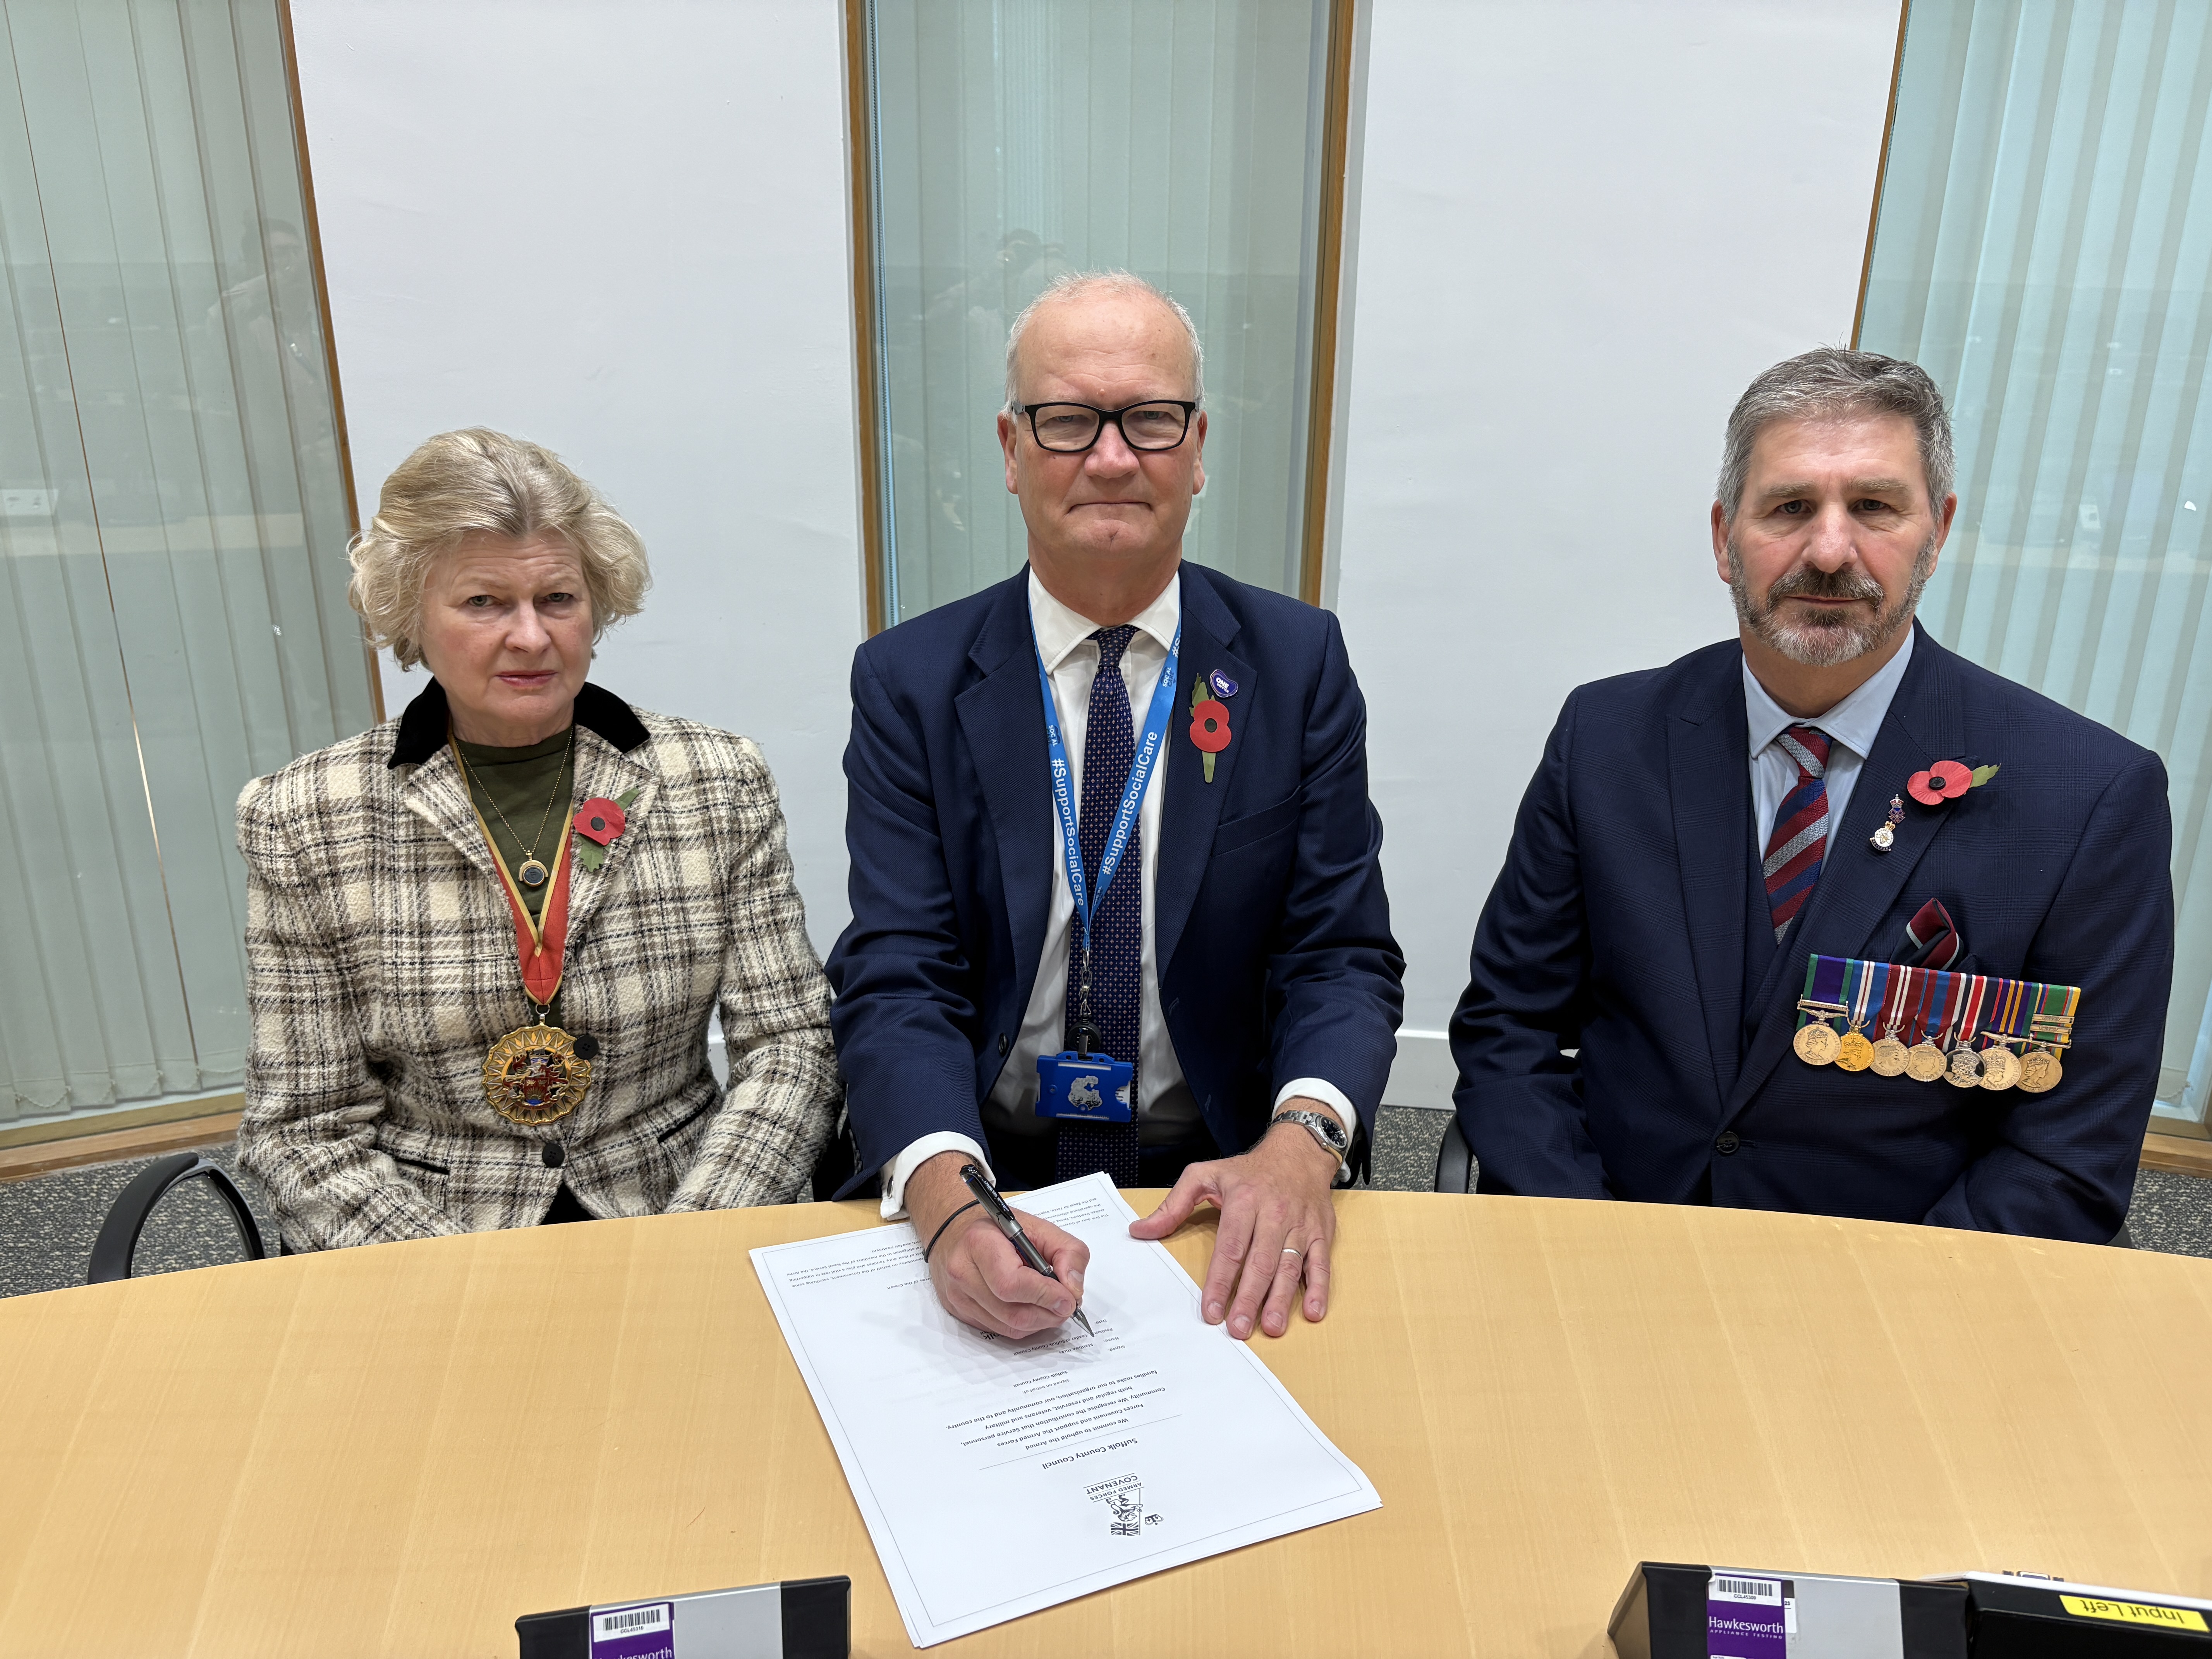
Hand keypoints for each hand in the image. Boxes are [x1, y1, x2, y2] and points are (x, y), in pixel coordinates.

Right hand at [906, 1151, 1090, 1338]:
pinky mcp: (960, 1312)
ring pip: (1008, 1327)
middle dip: (1047, 1314)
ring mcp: (958, 1296)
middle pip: (1012, 1313)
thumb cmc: (999, 1229)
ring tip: (1051, 1306)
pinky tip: (1030, 1307)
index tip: (1068, 1297)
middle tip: (1066, 1305)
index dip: (1044, 1295)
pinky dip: (1022, 1325)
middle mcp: (963, 1273)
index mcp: (979, 1243)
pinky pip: (999, 1331)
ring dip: (1038, 1322)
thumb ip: (1067, 1252)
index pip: (1011, 1283)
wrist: (956, 1230)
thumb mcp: (1040, 1227)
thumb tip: (1073, 1290)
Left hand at [1127, 1112, 1340, 1339]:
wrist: (1298, 1152)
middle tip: (1238, 1329)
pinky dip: (1319, 1288)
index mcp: (1244, 1200)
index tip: (1211, 1311)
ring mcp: (1300, 1225)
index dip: (1221, 1281)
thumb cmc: (1248, 1171)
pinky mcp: (1321, 1233)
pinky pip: (1321, 1263)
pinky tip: (1312, 1312)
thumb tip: (1140, 1230)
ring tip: (1270, 1327)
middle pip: (1260, 1262)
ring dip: (1281, 1299)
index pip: (1231, 1247)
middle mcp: (1274, 1213)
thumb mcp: (1205, 1175)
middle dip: (1249, 1298)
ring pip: (1289, 1266)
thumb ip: (1173, 1205)